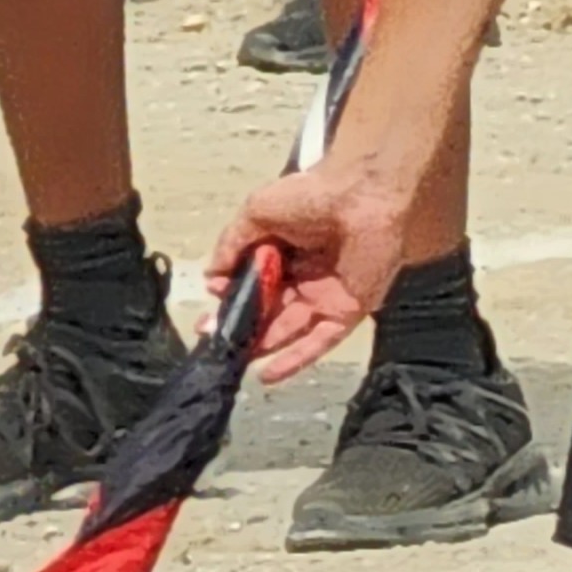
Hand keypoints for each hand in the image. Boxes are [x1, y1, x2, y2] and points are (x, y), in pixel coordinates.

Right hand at [205, 157, 416, 382]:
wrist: (363, 197)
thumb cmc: (311, 197)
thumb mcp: (257, 213)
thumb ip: (231, 246)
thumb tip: (210, 279)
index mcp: (284, 251)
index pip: (252, 285)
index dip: (230, 302)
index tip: (207, 318)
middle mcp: (304, 277)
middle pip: (268, 312)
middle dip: (241, 328)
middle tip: (213, 342)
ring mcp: (326, 296)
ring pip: (289, 329)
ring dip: (261, 346)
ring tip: (233, 360)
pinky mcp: (347, 311)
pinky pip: (319, 341)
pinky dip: (295, 359)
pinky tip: (267, 374)